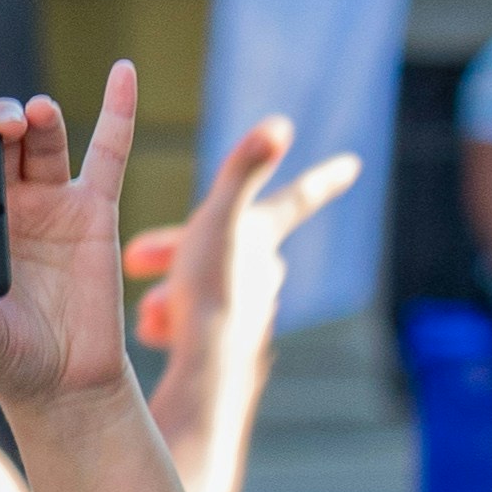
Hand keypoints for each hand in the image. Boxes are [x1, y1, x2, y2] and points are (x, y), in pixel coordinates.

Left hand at [0, 77, 134, 417]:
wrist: (66, 385)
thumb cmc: (13, 361)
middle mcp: (9, 205)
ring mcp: (53, 203)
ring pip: (43, 141)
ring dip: (37, 116)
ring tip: (33, 113)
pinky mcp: (96, 210)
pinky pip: (109, 152)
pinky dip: (119, 110)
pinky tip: (124, 72)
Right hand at [123, 112, 360, 366]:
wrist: (207, 367)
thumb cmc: (210, 289)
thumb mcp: (219, 219)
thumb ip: (244, 169)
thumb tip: (279, 124)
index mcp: (262, 237)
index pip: (298, 197)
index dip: (323, 177)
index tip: (354, 164)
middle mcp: (263, 272)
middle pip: (225, 243)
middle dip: (177, 248)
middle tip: (138, 257)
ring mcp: (248, 307)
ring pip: (204, 283)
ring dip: (171, 288)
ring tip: (147, 305)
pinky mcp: (230, 341)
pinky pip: (197, 319)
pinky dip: (172, 319)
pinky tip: (154, 330)